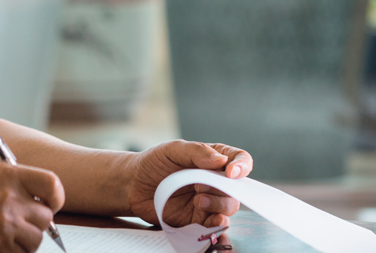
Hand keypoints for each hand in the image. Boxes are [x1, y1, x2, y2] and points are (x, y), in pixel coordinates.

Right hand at [0, 162, 64, 252]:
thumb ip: (13, 187)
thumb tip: (37, 205)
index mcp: (9, 174)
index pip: (52, 185)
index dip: (54, 199)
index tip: (48, 206)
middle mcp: (11, 196)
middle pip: (45, 219)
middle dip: (33, 226)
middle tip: (14, 228)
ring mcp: (5, 222)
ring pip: (34, 241)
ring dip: (22, 244)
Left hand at [127, 140, 251, 228]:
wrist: (134, 185)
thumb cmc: (154, 163)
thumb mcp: (172, 150)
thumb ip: (196, 152)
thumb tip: (221, 160)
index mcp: (212, 159)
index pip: (239, 160)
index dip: (242, 165)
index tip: (231, 172)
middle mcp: (214, 180)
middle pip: (237, 187)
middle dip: (225, 188)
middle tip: (201, 186)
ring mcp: (208, 200)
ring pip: (229, 206)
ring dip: (219, 205)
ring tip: (197, 200)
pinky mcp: (199, 218)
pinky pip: (216, 224)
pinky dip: (218, 224)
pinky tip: (213, 220)